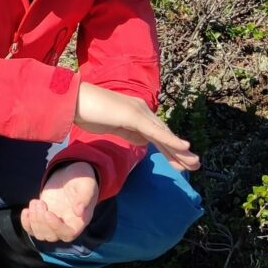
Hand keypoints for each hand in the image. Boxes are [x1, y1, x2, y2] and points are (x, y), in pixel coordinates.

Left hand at [22, 162, 98, 243]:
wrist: (70, 176)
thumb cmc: (81, 180)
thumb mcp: (86, 185)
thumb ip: (84, 198)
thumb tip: (79, 212)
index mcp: (79, 221)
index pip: (68, 233)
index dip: (56, 227)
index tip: (47, 213)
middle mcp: (66, 225)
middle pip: (51, 236)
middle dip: (41, 221)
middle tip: (39, 202)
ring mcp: (53, 223)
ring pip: (40, 234)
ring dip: (33, 221)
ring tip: (35, 202)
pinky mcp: (43, 219)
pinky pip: (32, 229)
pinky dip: (26, 223)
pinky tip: (26, 210)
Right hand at [75, 83, 199, 171]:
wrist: (72, 101)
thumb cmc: (86, 112)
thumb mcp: (112, 126)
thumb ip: (128, 132)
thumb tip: (142, 142)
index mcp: (136, 113)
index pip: (156, 134)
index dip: (169, 149)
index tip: (179, 164)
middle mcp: (141, 110)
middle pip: (164, 134)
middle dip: (179, 152)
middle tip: (194, 166)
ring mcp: (138, 112)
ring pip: (164, 134)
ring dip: (180, 150)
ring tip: (195, 163)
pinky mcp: (133, 116)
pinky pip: (155, 132)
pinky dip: (170, 140)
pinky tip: (184, 148)